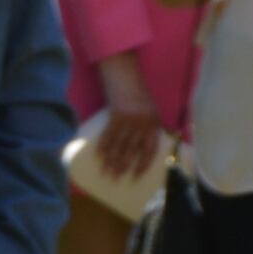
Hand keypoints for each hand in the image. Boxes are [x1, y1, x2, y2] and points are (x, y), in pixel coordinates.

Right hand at [88, 54, 162, 187]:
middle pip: (132, 152)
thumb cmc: (137, 92)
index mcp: (153, 123)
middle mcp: (143, 124)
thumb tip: (147, 145)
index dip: (142, 165)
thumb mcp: (150, 108)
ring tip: (106, 173)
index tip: (135, 177)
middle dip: (123, 168)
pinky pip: (109, 135)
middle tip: (116, 180)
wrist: (125, 73)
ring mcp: (129, 120)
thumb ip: (149, 125)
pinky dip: (103, 147)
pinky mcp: (116, 115)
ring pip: (120, 147)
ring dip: (112, 162)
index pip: (150, 150)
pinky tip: (99, 156)